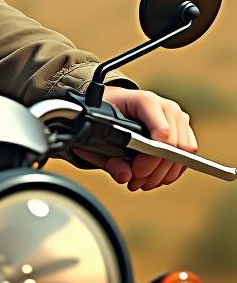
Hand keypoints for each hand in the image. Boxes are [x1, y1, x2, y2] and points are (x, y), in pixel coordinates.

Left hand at [76, 87, 197, 191]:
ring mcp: (177, 118)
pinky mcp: (182, 130)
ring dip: (163, 174)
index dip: (151, 157)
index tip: (136, 171)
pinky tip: (153, 177)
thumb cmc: (104, 115)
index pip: (162, 131)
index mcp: (145, 101)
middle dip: (155, 170)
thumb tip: (124, 175)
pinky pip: (186, 156)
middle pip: (175, 146)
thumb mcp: (97, 135)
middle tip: (135, 181)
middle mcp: (165, 107)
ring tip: (141, 181)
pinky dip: (170, 171)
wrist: (111, 105)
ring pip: (184, 154)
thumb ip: (108, 158)